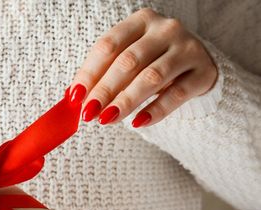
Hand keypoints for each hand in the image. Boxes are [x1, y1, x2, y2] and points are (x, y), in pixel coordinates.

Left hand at [69, 8, 217, 127]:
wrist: (196, 66)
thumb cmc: (151, 63)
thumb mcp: (127, 62)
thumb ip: (102, 75)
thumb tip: (72, 98)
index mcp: (141, 21)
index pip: (108, 46)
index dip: (89, 73)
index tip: (75, 97)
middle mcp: (166, 29)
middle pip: (128, 62)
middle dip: (105, 90)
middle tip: (89, 113)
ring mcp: (188, 48)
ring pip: (152, 77)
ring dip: (126, 101)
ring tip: (107, 119)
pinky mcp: (203, 71)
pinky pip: (177, 94)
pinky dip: (156, 110)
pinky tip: (138, 123)